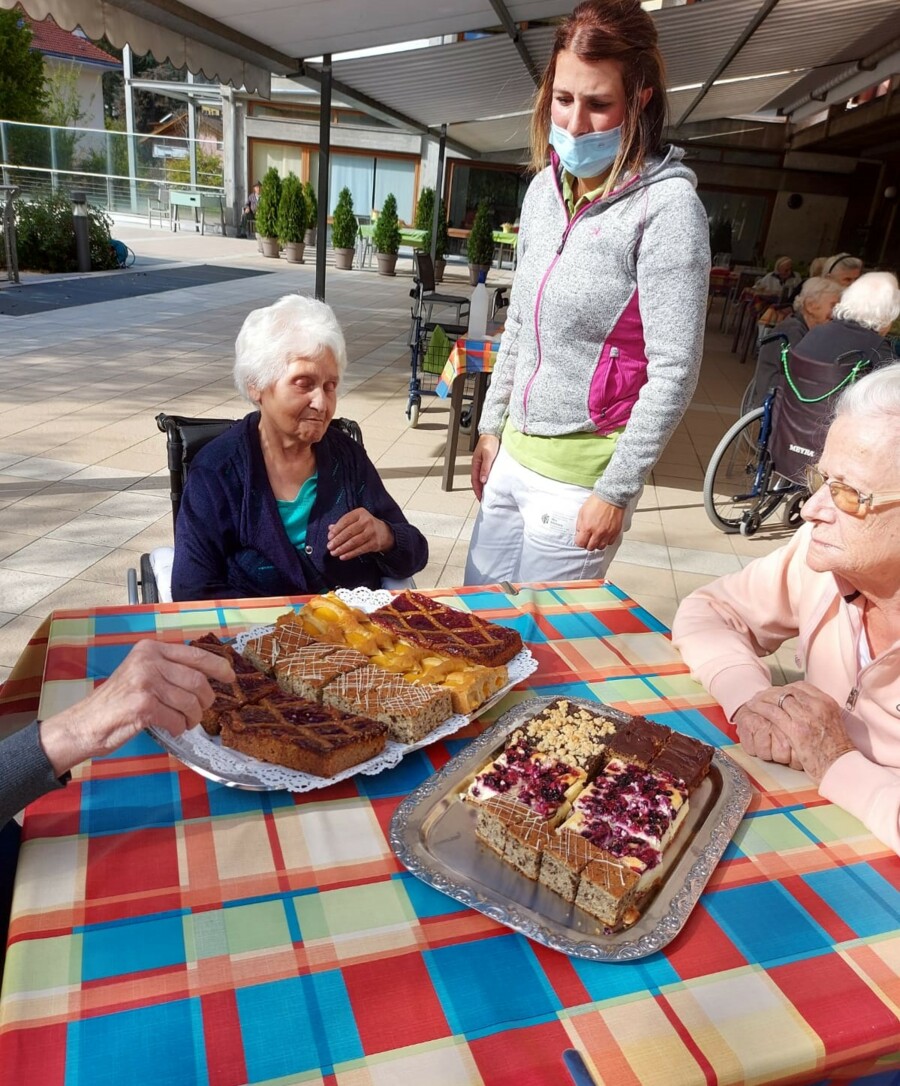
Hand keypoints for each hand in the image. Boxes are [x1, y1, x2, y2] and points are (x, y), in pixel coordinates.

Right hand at [39, 640, 233, 775]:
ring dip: (192, 718)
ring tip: (184, 723)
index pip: (195, 655)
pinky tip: (171, 729)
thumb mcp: (143, 673)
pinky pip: (177, 719)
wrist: (85, 723)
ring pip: (190, 702)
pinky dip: (179, 728)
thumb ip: (170, 669)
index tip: (231, 677)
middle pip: (197, 681)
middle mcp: (148, 660)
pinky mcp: (143, 705)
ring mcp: (145, 681)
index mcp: (150, 649)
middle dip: (205, 701)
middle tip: (200, 712)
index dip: (218, 667)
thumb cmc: (118, 702)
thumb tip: (207, 677)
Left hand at [327, 508, 393, 559]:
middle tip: (329, 547)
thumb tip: (330, 529)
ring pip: (354, 542)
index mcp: (360, 513)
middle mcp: (367, 521)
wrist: (384, 533)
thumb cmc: (365, 526)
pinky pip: (360, 550)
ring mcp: (371, 532)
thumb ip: (343, 524)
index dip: (336, 529)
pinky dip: (350, 554)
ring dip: (342, 548)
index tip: (329, 537)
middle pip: (349, 532)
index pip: (345, 520)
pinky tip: (342, 557)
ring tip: (334, 553)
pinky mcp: (374, 543)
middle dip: (338, 540)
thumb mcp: (355, 520)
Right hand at [471, 435, 499, 500]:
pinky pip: (486, 473)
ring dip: (483, 485)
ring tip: (487, 493)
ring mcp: (483, 463)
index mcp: (475, 464)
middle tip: (484, 499)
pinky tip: (492, 482)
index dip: (477, 490)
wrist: (493, 432)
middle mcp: (478, 465)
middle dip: (479, 490)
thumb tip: (482, 480)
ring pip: (481, 477)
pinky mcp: (488, 462)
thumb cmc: (489, 441)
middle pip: (477, 481)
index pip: (474, 480)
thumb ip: (485, 467)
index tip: (480, 498)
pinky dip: (487, 479)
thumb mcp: (488, 455)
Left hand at [574, 495, 625, 550]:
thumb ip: (580, 525)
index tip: (580, 539)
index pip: (581, 543)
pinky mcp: (615, 532)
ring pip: (601, 547)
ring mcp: (607, 533)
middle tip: (588, 539)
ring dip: (597, 544)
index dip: (579, 542)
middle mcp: (597, 532)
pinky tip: (604, 536)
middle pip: (590, 547)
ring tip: (596, 538)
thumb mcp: (582, 512)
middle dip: (587, 544)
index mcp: (587, 527)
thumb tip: (579, 533)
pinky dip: (606, 541)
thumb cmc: (596, 502)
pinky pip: (610, 542)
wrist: (610, 497)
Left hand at [733, 682, 853, 781]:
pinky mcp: (796, 729)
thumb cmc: (836, 749)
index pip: (801, 686)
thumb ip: (818, 712)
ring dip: (763, 698)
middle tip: (760, 695)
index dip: (785, 687)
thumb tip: (803, 708)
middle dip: (771, 691)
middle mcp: (817, 705)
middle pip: (788, 690)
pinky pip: (774, 713)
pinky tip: (753, 709)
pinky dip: (761, 708)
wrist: (841, 766)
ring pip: (778, 698)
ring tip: (753, 701)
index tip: (776, 692)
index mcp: (826, 702)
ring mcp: (807, 716)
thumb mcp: (831, 722)